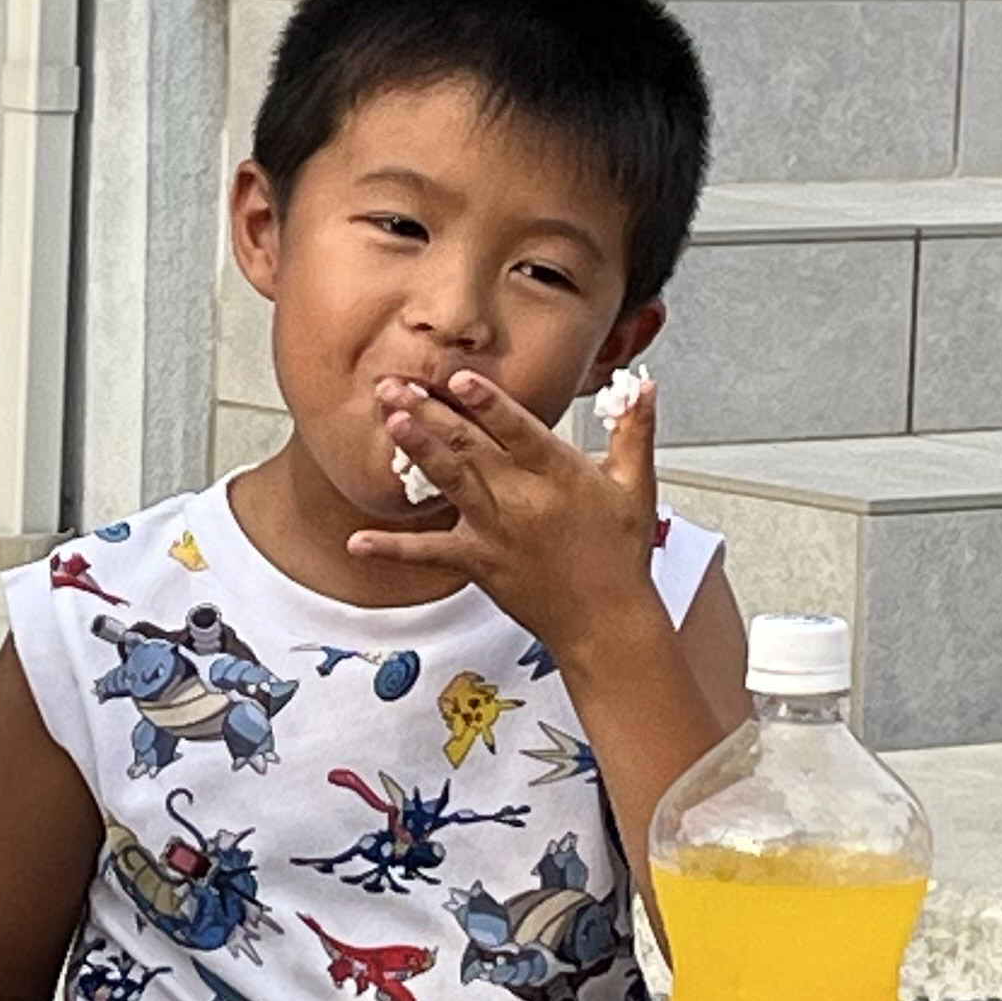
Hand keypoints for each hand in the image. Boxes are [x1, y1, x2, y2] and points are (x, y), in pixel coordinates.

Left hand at [354, 366, 662, 664]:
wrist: (605, 621)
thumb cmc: (620, 555)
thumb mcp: (635, 486)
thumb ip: (633, 430)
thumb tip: (643, 386)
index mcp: (559, 474)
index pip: (520, 429)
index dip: (488, 403)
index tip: (458, 379)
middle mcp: (522, 498)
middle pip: (471, 446)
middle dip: (431, 411)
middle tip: (396, 383)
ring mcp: (496, 530)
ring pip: (450, 481)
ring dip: (417, 449)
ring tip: (389, 421)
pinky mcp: (478, 562)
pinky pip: (429, 553)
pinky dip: (392, 549)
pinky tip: (358, 540)